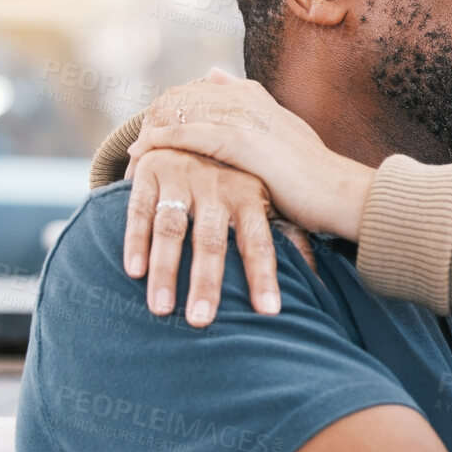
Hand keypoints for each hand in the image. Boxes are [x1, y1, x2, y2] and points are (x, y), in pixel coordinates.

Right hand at [123, 147, 318, 324]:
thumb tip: (317, 279)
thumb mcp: (266, 200)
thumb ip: (288, 236)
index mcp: (249, 194)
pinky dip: (135, 241)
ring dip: (165, 271)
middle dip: (206, 282)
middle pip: (211, 240)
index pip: (259, 240)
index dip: (264, 275)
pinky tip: (134, 273)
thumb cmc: (237, 182)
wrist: (194, 130)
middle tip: (201, 322)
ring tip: (161, 310)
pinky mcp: (148, 174)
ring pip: (171, 229)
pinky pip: (139, 211)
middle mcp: (215, 186)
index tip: (269, 312)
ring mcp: (180, 178)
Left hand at [128, 68, 374, 239]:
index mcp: (252, 94)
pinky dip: (160, 142)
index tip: (149, 134)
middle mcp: (245, 97)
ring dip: (150, 132)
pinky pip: (186, 133)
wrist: (340, 193)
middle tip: (133, 148)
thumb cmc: (310, 175)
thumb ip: (248, 107)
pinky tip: (142, 155)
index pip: (192, 91)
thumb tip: (215, 75)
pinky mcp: (240, 140)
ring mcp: (243, 115)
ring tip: (131, 155)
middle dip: (152, 120)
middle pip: (179, 97)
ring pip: (178, 112)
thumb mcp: (280, 133)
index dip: (165, 110)